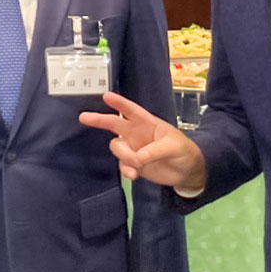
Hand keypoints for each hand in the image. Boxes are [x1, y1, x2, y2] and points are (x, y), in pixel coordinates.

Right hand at [80, 91, 207, 191]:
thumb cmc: (184, 151)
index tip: (105, 96)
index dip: (119, 103)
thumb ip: (155, 150)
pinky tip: (134, 175)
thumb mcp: (174, 147)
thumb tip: (137, 158)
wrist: (187, 173)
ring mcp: (133, 148)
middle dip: (99, 120)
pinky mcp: (133, 164)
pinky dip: (126, 170)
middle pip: (114, 123)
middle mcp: (136, 133)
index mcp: (147, 123)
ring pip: (117, 147)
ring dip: (124, 156)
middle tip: (83, 117)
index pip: (131, 110)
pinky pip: (122, 165)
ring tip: (137, 165)